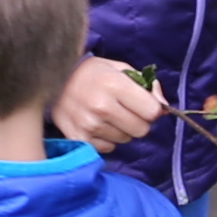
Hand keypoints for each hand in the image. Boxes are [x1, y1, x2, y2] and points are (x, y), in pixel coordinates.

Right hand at [51, 55, 167, 148]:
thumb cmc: (92, 73)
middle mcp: (101, 106)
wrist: (52, 80)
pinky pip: (109, 148)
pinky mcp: (79, 138)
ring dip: (122, 130)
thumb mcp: (120, 68)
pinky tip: (96, 124)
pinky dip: (106, 139)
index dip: (151, 108)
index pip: (152, 111)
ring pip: (125, 140)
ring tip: (107, 115)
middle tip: (125, 110)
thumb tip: (165, 108)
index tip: (142, 103)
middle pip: (141, 130)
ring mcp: (89, 125)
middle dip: (138, 121)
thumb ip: (146, 85)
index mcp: (114, 84)